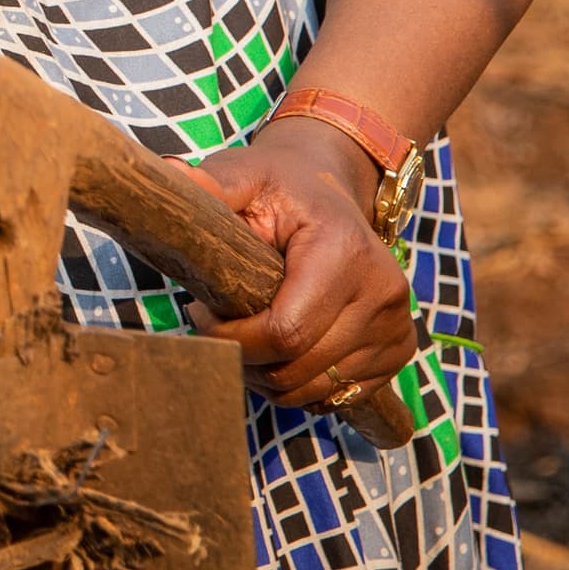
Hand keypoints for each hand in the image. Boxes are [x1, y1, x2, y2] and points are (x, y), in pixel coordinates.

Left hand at [191, 120, 420, 413]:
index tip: (200, 309)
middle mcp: (382, 293)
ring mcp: (396, 326)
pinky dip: (299, 386)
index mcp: (345, 252)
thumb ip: (211, 184)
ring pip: (317, 391)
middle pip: (298, 368)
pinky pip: (339, 395)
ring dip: (268, 377)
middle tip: (214, 326)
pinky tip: (276, 350)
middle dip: (244, 359)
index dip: (231, 337)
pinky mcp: (398, 349)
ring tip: (242, 337)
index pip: (285, 332)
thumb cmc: (278, 187)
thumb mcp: (243, 175)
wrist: (330, 192)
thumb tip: (171, 173)